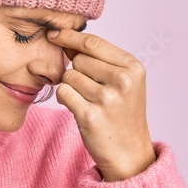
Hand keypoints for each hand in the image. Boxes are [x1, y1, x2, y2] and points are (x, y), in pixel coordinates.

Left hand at [46, 28, 156, 181]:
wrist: (130, 153)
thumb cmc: (122, 114)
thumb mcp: (123, 82)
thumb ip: (98, 59)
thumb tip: (65, 38)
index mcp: (133, 67)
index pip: (93, 43)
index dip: (70, 37)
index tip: (54, 34)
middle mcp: (122, 81)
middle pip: (78, 60)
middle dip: (77, 72)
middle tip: (92, 91)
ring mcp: (107, 99)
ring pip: (68, 76)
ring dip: (71, 87)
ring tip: (88, 102)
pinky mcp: (90, 116)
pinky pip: (63, 93)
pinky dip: (65, 99)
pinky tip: (79, 109)